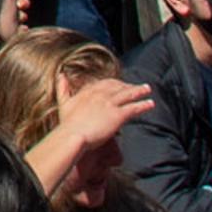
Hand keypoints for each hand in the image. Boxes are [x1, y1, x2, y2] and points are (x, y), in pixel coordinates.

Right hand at [29, 81, 157, 198]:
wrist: (72, 136)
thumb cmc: (67, 125)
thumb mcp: (63, 103)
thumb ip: (63, 88)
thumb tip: (61, 74)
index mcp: (88, 92)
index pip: (104, 83)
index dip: (114, 83)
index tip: (119, 84)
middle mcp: (100, 95)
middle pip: (118, 86)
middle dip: (128, 85)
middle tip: (137, 86)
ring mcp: (109, 104)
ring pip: (128, 94)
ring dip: (139, 91)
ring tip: (147, 89)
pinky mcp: (118, 115)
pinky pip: (134, 108)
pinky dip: (143, 105)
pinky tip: (150, 104)